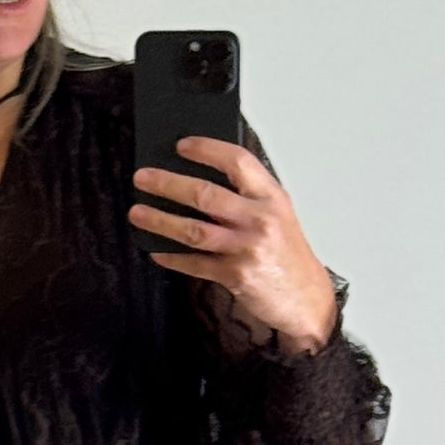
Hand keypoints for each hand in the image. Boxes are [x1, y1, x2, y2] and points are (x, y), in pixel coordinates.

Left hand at [129, 136, 339, 353]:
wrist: (306, 298)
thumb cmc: (287, 253)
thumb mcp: (278, 214)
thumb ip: (248, 196)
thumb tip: (201, 176)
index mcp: (271, 197)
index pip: (237, 161)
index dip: (207, 149)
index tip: (181, 145)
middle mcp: (260, 219)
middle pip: (206, 194)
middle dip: (168, 184)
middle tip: (143, 178)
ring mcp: (247, 248)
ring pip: (194, 230)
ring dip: (160, 220)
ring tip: (137, 212)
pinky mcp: (236, 276)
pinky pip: (195, 264)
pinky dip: (173, 257)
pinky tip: (157, 251)